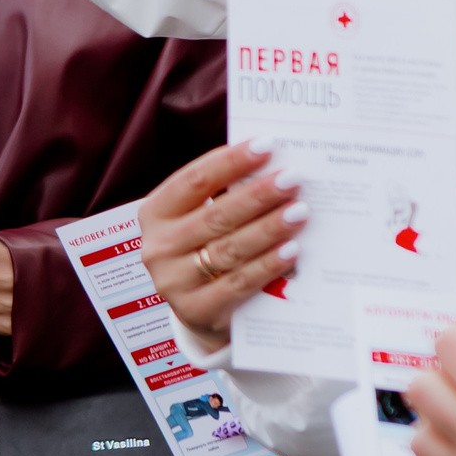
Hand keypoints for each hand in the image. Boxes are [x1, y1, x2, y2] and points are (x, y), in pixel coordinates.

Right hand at [138, 142, 305, 355]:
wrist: (200, 311)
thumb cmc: (206, 248)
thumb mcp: (200, 220)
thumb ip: (224, 195)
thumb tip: (272, 164)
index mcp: (155, 213)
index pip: (194, 180)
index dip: (230, 162)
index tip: (266, 145)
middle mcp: (157, 246)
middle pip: (215, 214)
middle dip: (258, 194)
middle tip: (292, 179)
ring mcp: (173, 282)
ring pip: (229, 248)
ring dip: (269, 228)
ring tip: (300, 211)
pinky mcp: (196, 310)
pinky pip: (238, 283)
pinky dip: (267, 265)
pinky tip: (292, 250)